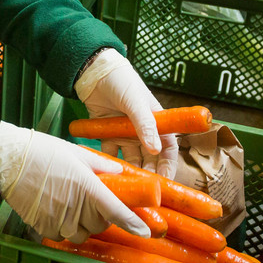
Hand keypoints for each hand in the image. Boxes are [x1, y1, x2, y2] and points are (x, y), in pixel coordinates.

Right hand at [0, 122, 150, 242]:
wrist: (8, 160)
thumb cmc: (42, 151)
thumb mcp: (76, 153)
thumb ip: (101, 165)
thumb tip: (119, 172)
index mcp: (87, 187)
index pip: (116, 211)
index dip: (133, 223)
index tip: (145, 231)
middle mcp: (75, 207)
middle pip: (99, 225)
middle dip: (100, 217)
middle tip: (91, 201)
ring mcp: (58, 219)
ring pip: (80, 234)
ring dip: (82, 224)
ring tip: (71, 205)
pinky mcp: (43, 226)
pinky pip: (61, 235)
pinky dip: (62, 227)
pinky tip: (55, 210)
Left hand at [75, 49, 177, 178]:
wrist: (94, 71)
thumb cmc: (121, 81)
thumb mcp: (136, 101)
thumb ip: (145, 124)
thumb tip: (156, 149)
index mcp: (156, 123)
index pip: (168, 149)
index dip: (168, 166)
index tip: (166, 182)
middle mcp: (142, 132)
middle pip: (149, 159)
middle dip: (148, 175)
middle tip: (144, 191)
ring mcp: (124, 135)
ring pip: (129, 159)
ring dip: (128, 171)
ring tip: (126, 185)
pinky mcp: (106, 135)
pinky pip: (108, 153)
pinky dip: (106, 162)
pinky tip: (104, 173)